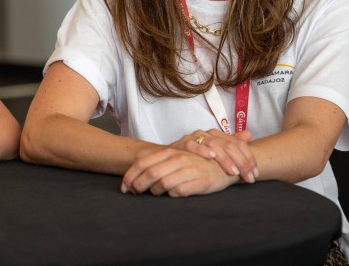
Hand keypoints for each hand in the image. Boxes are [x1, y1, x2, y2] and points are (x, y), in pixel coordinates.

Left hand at [121, 147, 236, 196]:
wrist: (225, 165)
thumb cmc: (196, 163)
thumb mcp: (176, 158)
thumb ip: (159, 164)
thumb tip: (137, 176)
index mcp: (170, 152)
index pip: (143, 163)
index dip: (130, 176)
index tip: (124, 187)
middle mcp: (178, 159)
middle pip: (150, 173)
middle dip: (138, 185)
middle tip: (133, 193)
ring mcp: (189, 170)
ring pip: (163, 183)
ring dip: (154, 191)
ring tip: (153, 194)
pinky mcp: (200, 182)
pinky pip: (179, 191)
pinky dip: (171, 195)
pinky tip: (170, 196)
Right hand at [172, 129, 256, 182]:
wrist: (169, 157)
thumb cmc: (195, 157)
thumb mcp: (216, 152)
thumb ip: (232, 143)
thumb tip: (249, 133)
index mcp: (217, 135)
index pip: (237, 143)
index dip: (248, 158)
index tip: (255, 174)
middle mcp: (207, 134)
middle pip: (228, 145)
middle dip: (241, 162)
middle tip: (249, 177)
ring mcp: (194, 138)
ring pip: (213, 144)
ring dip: (224, 158)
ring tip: (233, 171)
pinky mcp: (181, 144)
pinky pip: (192, 145)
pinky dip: (201, 150)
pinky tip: (211, 157)